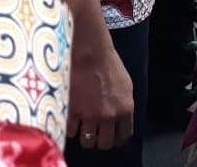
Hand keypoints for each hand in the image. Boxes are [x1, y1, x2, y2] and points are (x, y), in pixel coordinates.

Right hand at [67, 9, 133, 149]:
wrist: (91, 52)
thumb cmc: (108, 64)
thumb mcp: (125, 86)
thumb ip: (122, 106)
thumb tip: (120, 120)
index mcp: (125, 108)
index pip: (124, 136)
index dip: (117, 138)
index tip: (112, 136)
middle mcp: (110, 115)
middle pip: (105, 144)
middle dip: (100, 139)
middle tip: (95, 132)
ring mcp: (91, 116)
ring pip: (88, 142)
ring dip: (85, 135)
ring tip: (83, 125)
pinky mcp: (74, 113)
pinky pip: (71, 131)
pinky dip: (71, 127)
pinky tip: (72, 117)